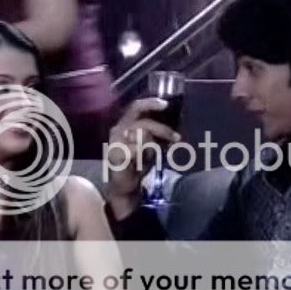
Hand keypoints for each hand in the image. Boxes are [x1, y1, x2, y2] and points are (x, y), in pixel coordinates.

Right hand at [106, 98, 180, 218]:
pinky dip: (144, 155)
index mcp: (125, 124)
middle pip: (142, 121)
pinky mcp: (115, 154)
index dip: (150, 103)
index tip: (166, 104)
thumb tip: (173, 127)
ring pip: (141, 135)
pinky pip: (136, 149)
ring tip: (156, 154)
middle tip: (175, 137)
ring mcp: (115, 141)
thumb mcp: (150, 146)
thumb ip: (157, 135)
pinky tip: (143, 162)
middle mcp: (118, 129)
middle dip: (161, 128)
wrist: (125, 186)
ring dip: (153, 145)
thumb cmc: (137, 163)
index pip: (136, 107)